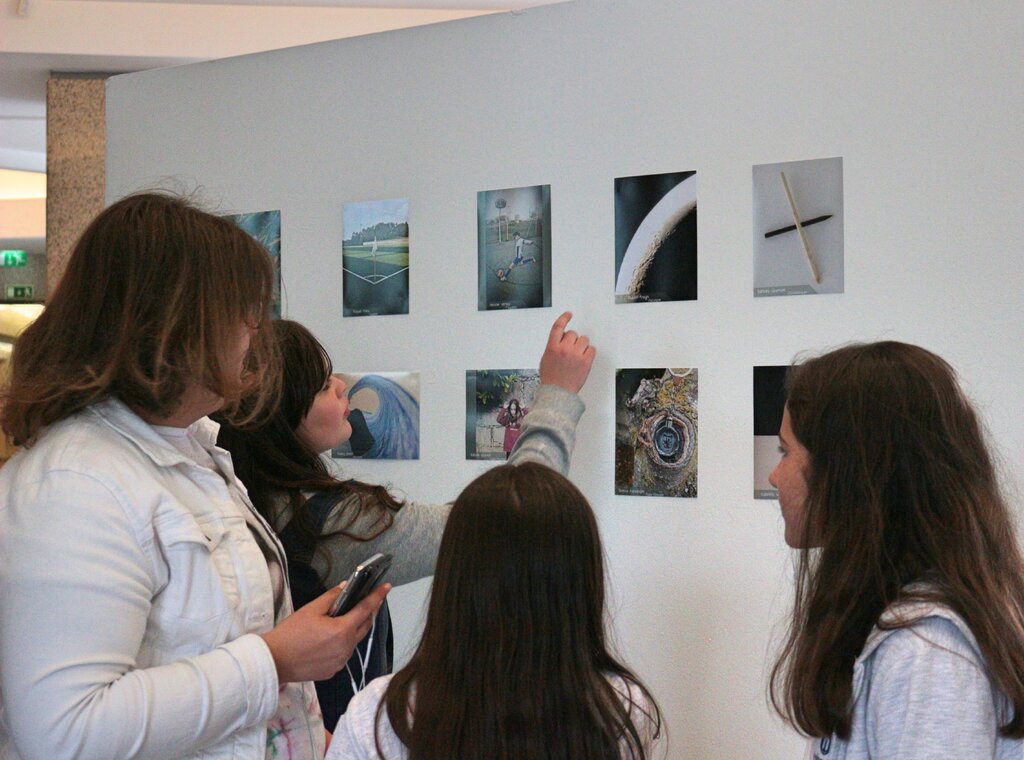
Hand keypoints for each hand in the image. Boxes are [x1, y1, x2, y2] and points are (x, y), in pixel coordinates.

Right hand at [260, 582, 390, 682]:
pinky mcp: (333, 671)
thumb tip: (346, 587)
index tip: (387, 587)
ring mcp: (341, 662)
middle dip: (369, 612)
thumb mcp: (311, 609)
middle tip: (369, 600)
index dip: (378, 597)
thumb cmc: (290, 633)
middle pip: (364, 626)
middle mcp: (346, 648)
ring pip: (355, 640)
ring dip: (355, 628)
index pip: (366, 609)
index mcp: (343, 631)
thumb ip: (332, 597)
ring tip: (348, 617)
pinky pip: (344, 653)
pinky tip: (333, 637)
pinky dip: (344, 642)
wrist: (274, 661)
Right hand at [538, 311, 595, 393]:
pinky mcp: (586, 361)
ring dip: (582, 346)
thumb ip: (553, 346)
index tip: (569, 314)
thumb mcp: (545, 359)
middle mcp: (564, 349)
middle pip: (573, 333)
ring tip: (577, 356)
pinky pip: (592, 349)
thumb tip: (561, 339)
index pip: (558, 327)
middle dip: (573, 340)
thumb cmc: (551, 379)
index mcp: (552, 347)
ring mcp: (576, 355)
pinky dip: (589, 353)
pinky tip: (584, 359)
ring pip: (584, 340)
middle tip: (571, 350)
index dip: (564, 318)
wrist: (558, 393)